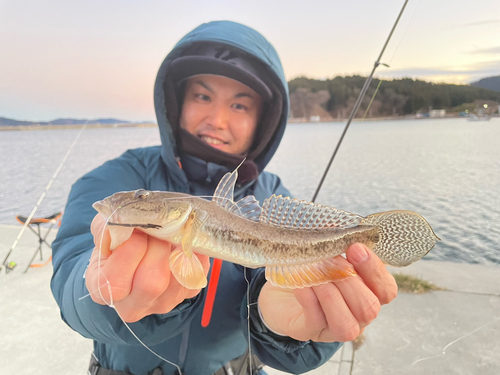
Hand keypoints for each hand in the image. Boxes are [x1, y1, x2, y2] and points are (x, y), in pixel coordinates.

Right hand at [85, 213, 209, 321]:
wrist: (138, 251)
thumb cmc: (117, 241)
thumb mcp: (105, 230)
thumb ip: (108, 224)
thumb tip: (129, 219)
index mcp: (103, 290)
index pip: (115, 282)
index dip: (129, 251)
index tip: (136, 229)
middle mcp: (133, 305)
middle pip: (151, 284)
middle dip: (157, 248)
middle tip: (157, 229)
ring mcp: (164, 301)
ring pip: (178, 278)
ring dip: (176, 248)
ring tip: (169, 231)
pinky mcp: (187, 292)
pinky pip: (197, 271)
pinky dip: (193, 251)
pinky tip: (184, 239)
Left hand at [258, 243, 397, 341]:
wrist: (278, 290)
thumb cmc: (310, 270)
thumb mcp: (325, 253)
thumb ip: (336, 241)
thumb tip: (336, 224)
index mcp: (368, 293)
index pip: (387, 290)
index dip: (375, 270)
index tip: (355, 248)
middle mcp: (356, 315)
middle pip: (369, 308)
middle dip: (350, 281)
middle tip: (332, 260)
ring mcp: (333, 327)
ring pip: (346, 323)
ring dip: (331, 294)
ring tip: (316, 272)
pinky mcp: (309, 331)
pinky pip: (315, 320)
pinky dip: (309, 299)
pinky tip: (301, 283)